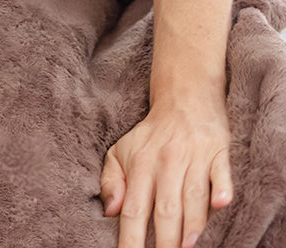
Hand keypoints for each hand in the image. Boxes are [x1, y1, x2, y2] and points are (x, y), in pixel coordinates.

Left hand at [100, 95, 232, 247]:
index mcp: (140, 165)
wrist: (183, 98)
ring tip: (186, 246)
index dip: (131, 238)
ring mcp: (193, 157)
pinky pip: (221, 173)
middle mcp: (166, 162)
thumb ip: (112, 181)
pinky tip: (220, 202)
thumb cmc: (149, 135)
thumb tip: (109, 211)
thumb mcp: (121, 151)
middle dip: (165, 240)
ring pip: (193, 196)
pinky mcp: (217, 151)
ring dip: (192, 224)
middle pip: (166, 209)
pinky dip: (221, 188)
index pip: (134, 209)